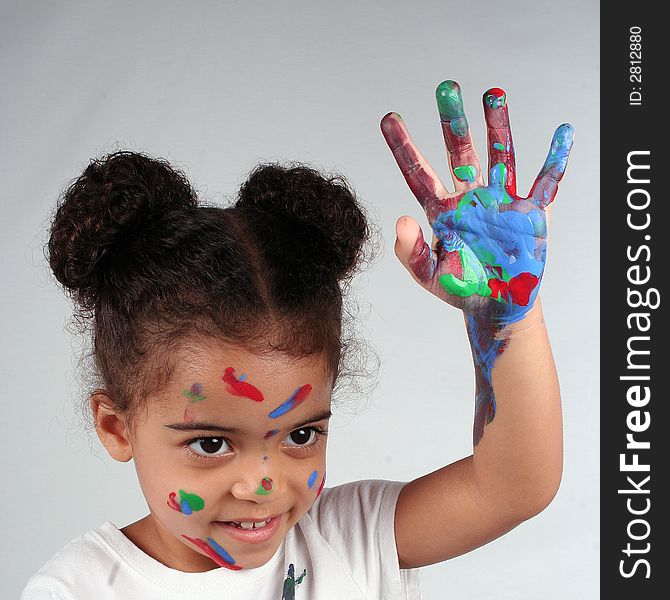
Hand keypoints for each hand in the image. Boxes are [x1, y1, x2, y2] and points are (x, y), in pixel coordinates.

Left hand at [381, 80, 572, 324]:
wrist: (495, 305)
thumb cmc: (461, 288)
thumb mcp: (428, 274)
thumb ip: (410, 252)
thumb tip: (401, 220)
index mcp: (443, 211)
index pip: (418, 173)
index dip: (403, 146)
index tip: (389, 118)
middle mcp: (470, 198)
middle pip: (460, 152)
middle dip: (453, 122)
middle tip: (446, 87)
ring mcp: (501, 201)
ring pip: (500, 155)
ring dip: (497, 126)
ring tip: (493, 94)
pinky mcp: (529, 213)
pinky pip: (546, 182)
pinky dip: (555, 159)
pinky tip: (563, 132)